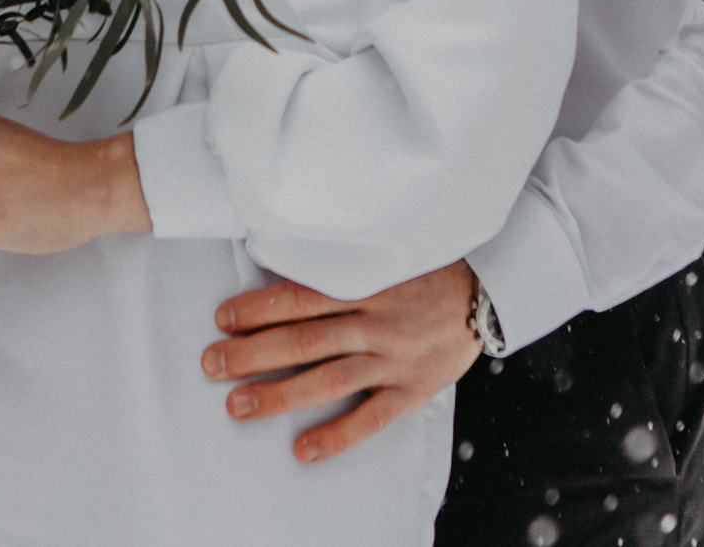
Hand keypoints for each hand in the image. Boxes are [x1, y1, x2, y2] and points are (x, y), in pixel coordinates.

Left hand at [202, 260, 482, 462]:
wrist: (492, 292)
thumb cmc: (435, 270)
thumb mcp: (393, 254)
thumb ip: (350, 265)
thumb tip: (293, 274)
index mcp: (369, 284)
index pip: (301, 298)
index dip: (258, 309)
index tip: (223, 319)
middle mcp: (377, 322)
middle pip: (303, 341)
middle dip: (251, 354)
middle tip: (211, 365)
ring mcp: (395, 359)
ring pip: (327, 381)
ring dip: (278, 395)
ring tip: (237, 405)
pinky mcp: (413, 389)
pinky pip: (371, 418)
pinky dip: (336, 435)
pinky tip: (303, 449)